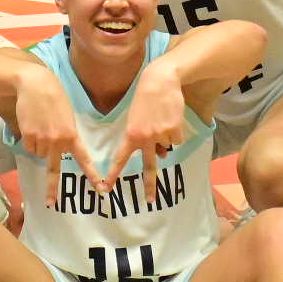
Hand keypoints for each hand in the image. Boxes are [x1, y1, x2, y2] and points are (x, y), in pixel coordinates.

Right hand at [11, 69, 102, 190]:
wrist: (34, 83)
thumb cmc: (54, 96)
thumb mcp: (67, 115)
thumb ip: (66, 133)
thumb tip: (55, 147)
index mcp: (71, 135)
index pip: (84, 159)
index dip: (92, 175)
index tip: (101, 188)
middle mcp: (57, 141)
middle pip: (52, 170)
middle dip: (52, 189)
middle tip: (51, 204)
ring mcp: (41, 140)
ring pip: (38, 154)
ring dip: (39, 146)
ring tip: (41, 126)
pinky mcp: (27, 136)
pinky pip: (29, 146)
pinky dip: (29, 140)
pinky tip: (32, 125)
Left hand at [106, 59, 185, 192]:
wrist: (159, 80)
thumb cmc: (144, 98)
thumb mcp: (136, 118)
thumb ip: (144, 138)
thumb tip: (162, 156)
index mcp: (131, 135)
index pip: (120, 159)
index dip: (113, 174)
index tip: (106, 188)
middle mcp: (145, 138)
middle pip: (149, 167)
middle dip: (150, 185)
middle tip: (149, 201)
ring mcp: (161, 135)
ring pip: (167, 147)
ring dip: (166, 138)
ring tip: (161, 119)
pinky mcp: (174, 129)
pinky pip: (176, 138)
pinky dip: (175, 131)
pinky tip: (170, 117)